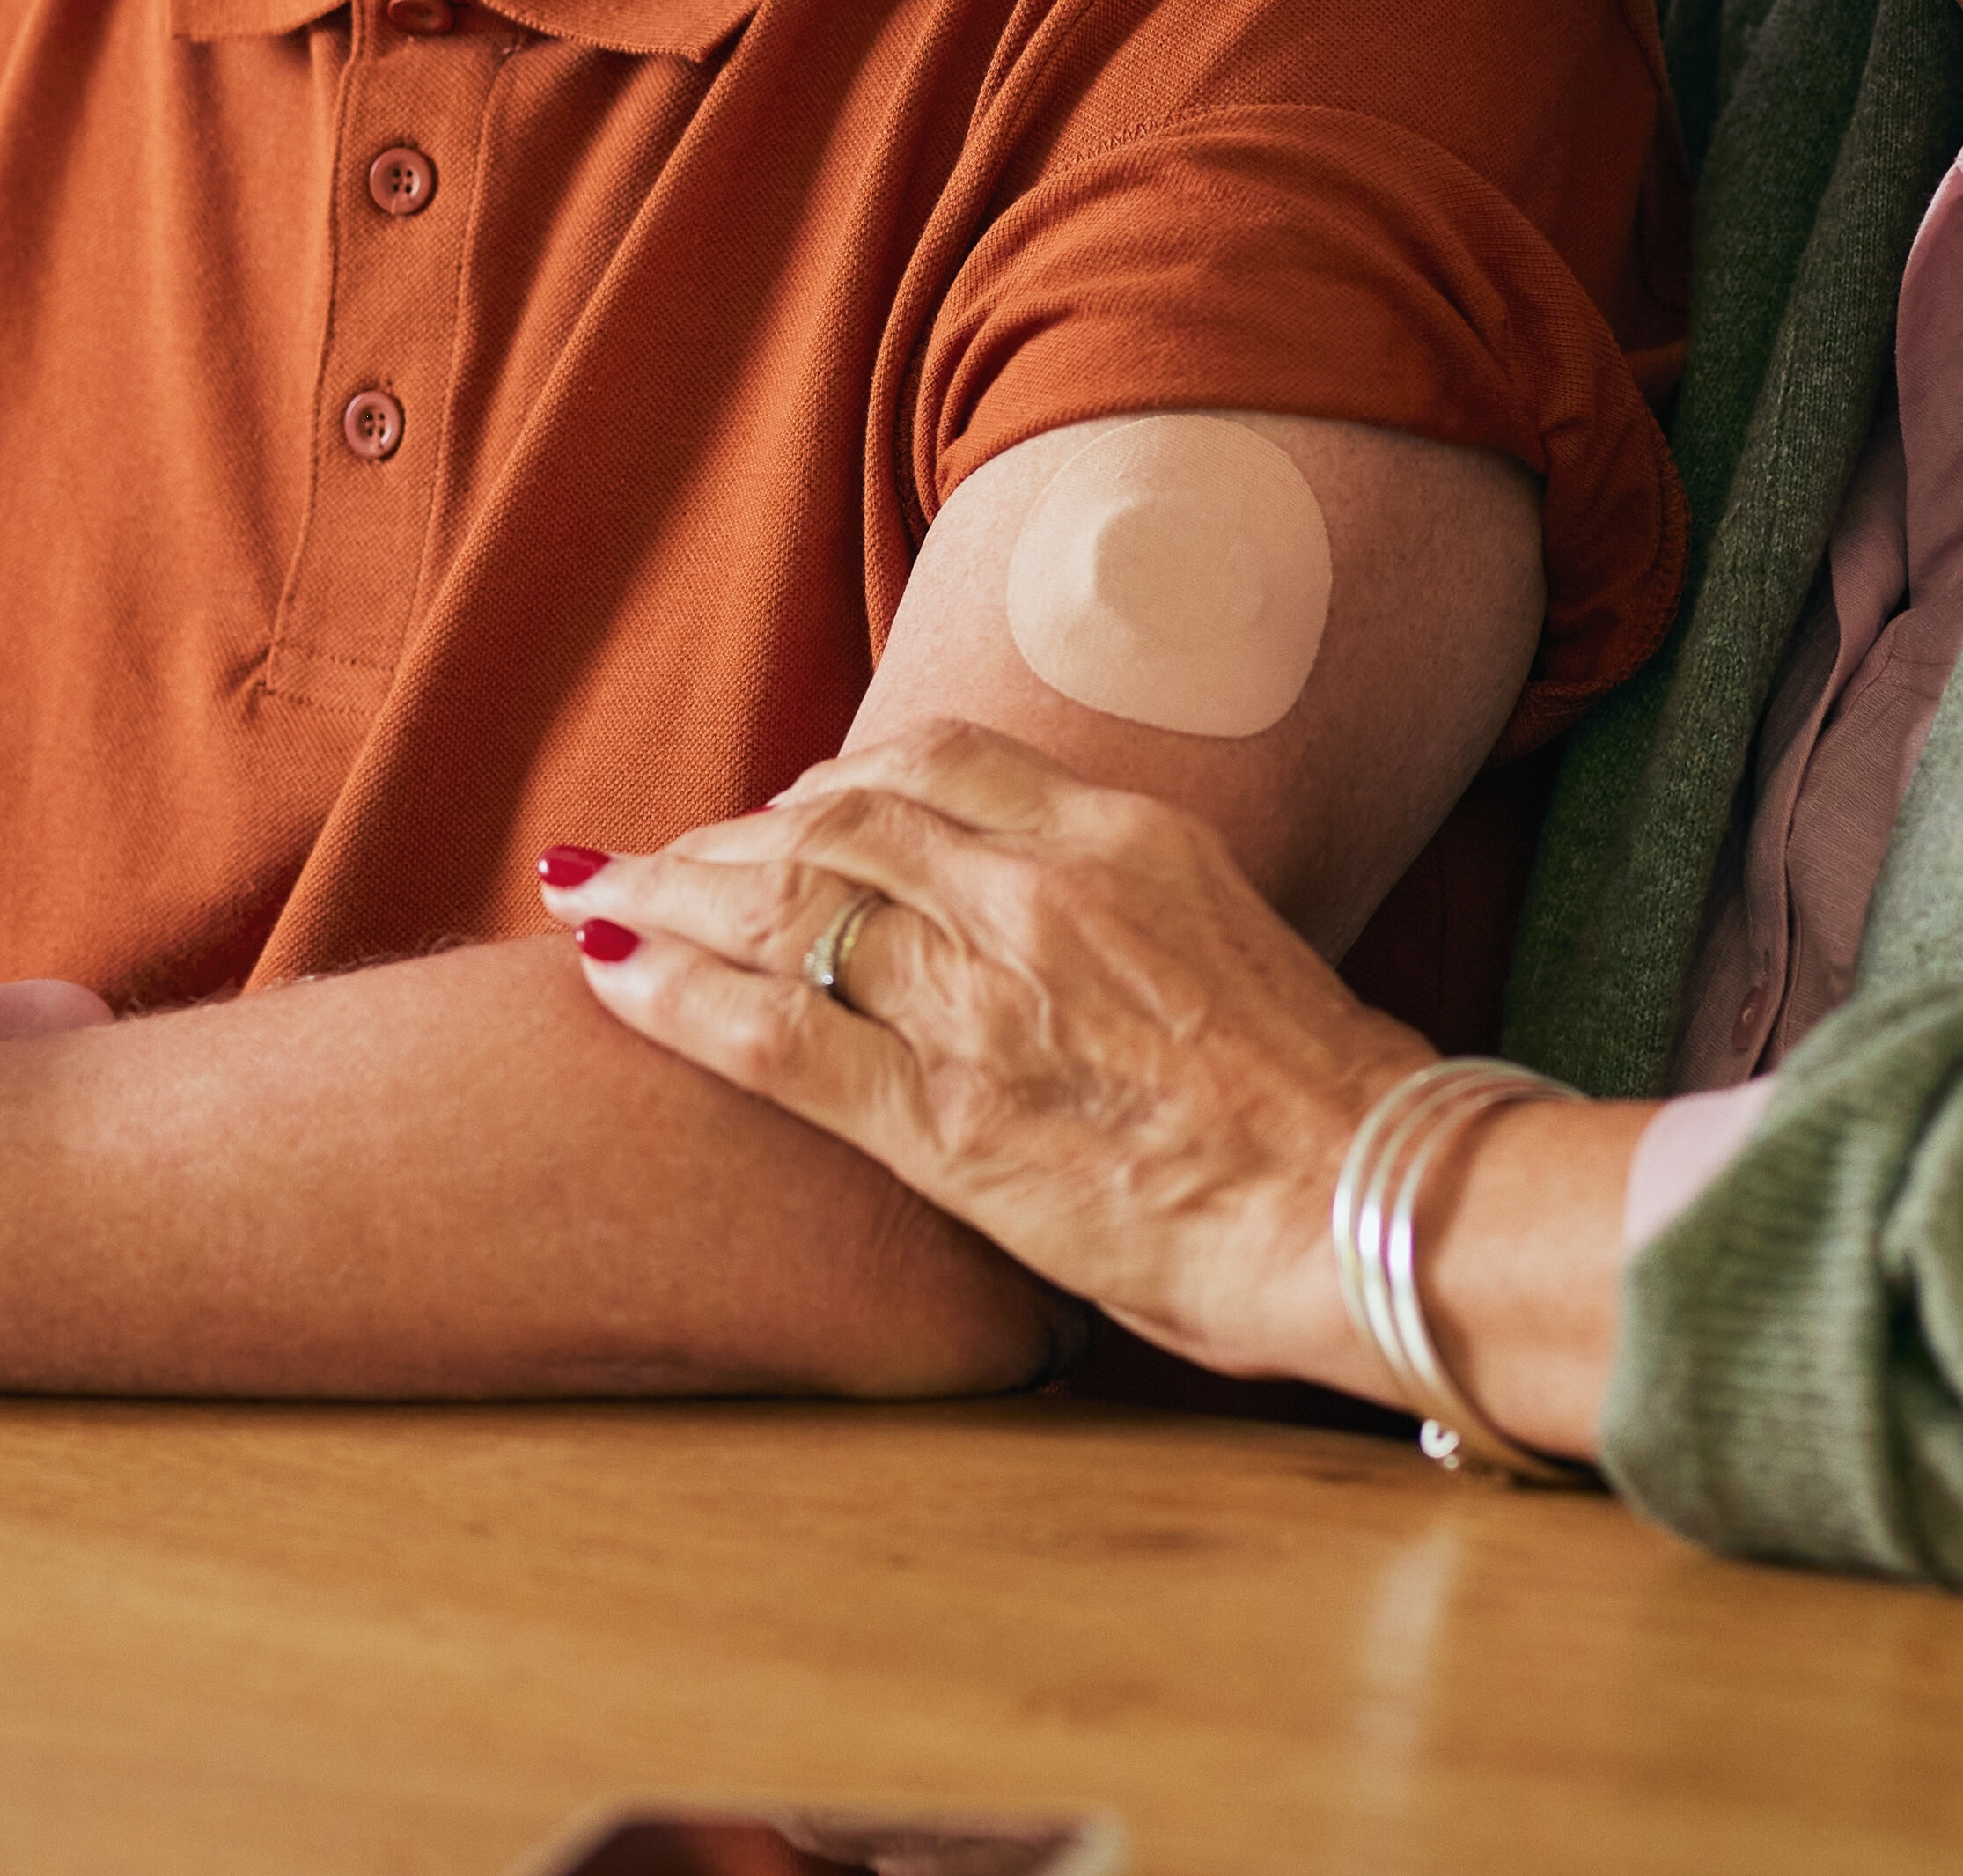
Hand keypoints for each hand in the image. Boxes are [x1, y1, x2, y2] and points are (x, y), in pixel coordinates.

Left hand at [537, 721, 1436, 1395]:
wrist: (1364, 1201)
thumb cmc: (1325, 1102)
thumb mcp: (1231, 941)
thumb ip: (1127, 911)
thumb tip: (1073, 936)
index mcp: (1117, 837)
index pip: (932, 761)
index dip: (831, 778)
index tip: (783, 808)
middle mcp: (1033, 890)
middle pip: (830, 822)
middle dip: (723, 838)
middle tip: (655, 858)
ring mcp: (979, 995)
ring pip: (777, 906)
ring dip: (668, 897)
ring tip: (598, 897)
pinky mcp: (938, 1113)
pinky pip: (766, 1028)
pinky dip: (668, 992)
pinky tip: (603, 971)